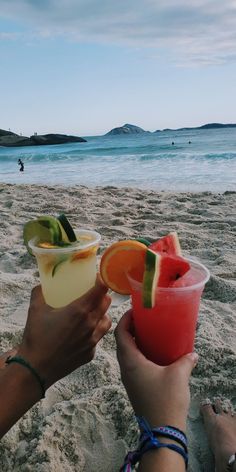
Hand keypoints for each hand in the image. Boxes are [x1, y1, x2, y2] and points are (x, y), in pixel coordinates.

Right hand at [18, 276, 110, 388]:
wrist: (36, 368)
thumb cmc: (36, 338)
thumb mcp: (35, 310)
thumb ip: (39, 293)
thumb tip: (42, 285)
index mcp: (80, 310)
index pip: (101, 290)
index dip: (102, 281)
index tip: (98, 278)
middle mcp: (90, 324)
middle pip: (106, 304)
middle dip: (102, 296)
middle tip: (94, 293)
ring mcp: (92, 340)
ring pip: (107, 321)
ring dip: (102, 314)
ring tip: (93, 313)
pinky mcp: (91, 353)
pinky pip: (98, 338)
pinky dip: (94, 332)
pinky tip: (84, 333)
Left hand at [115, 310, 197, 430]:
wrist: (161, 431)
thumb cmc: (166, 400)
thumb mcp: (178, 375)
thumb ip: (185, 360)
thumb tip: (191, 353)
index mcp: (130, 361)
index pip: (120, 333)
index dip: (125, 319)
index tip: (135, 310)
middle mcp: (126, 368)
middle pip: (122, 342)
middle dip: (131, 328)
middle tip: (145, 319)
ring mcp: (129, 379)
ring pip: (127, 354)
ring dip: (135, 342)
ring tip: (151, 333)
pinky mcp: (135, 387)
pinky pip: (133, 364)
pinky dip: (140, 354)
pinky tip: (155, 354)